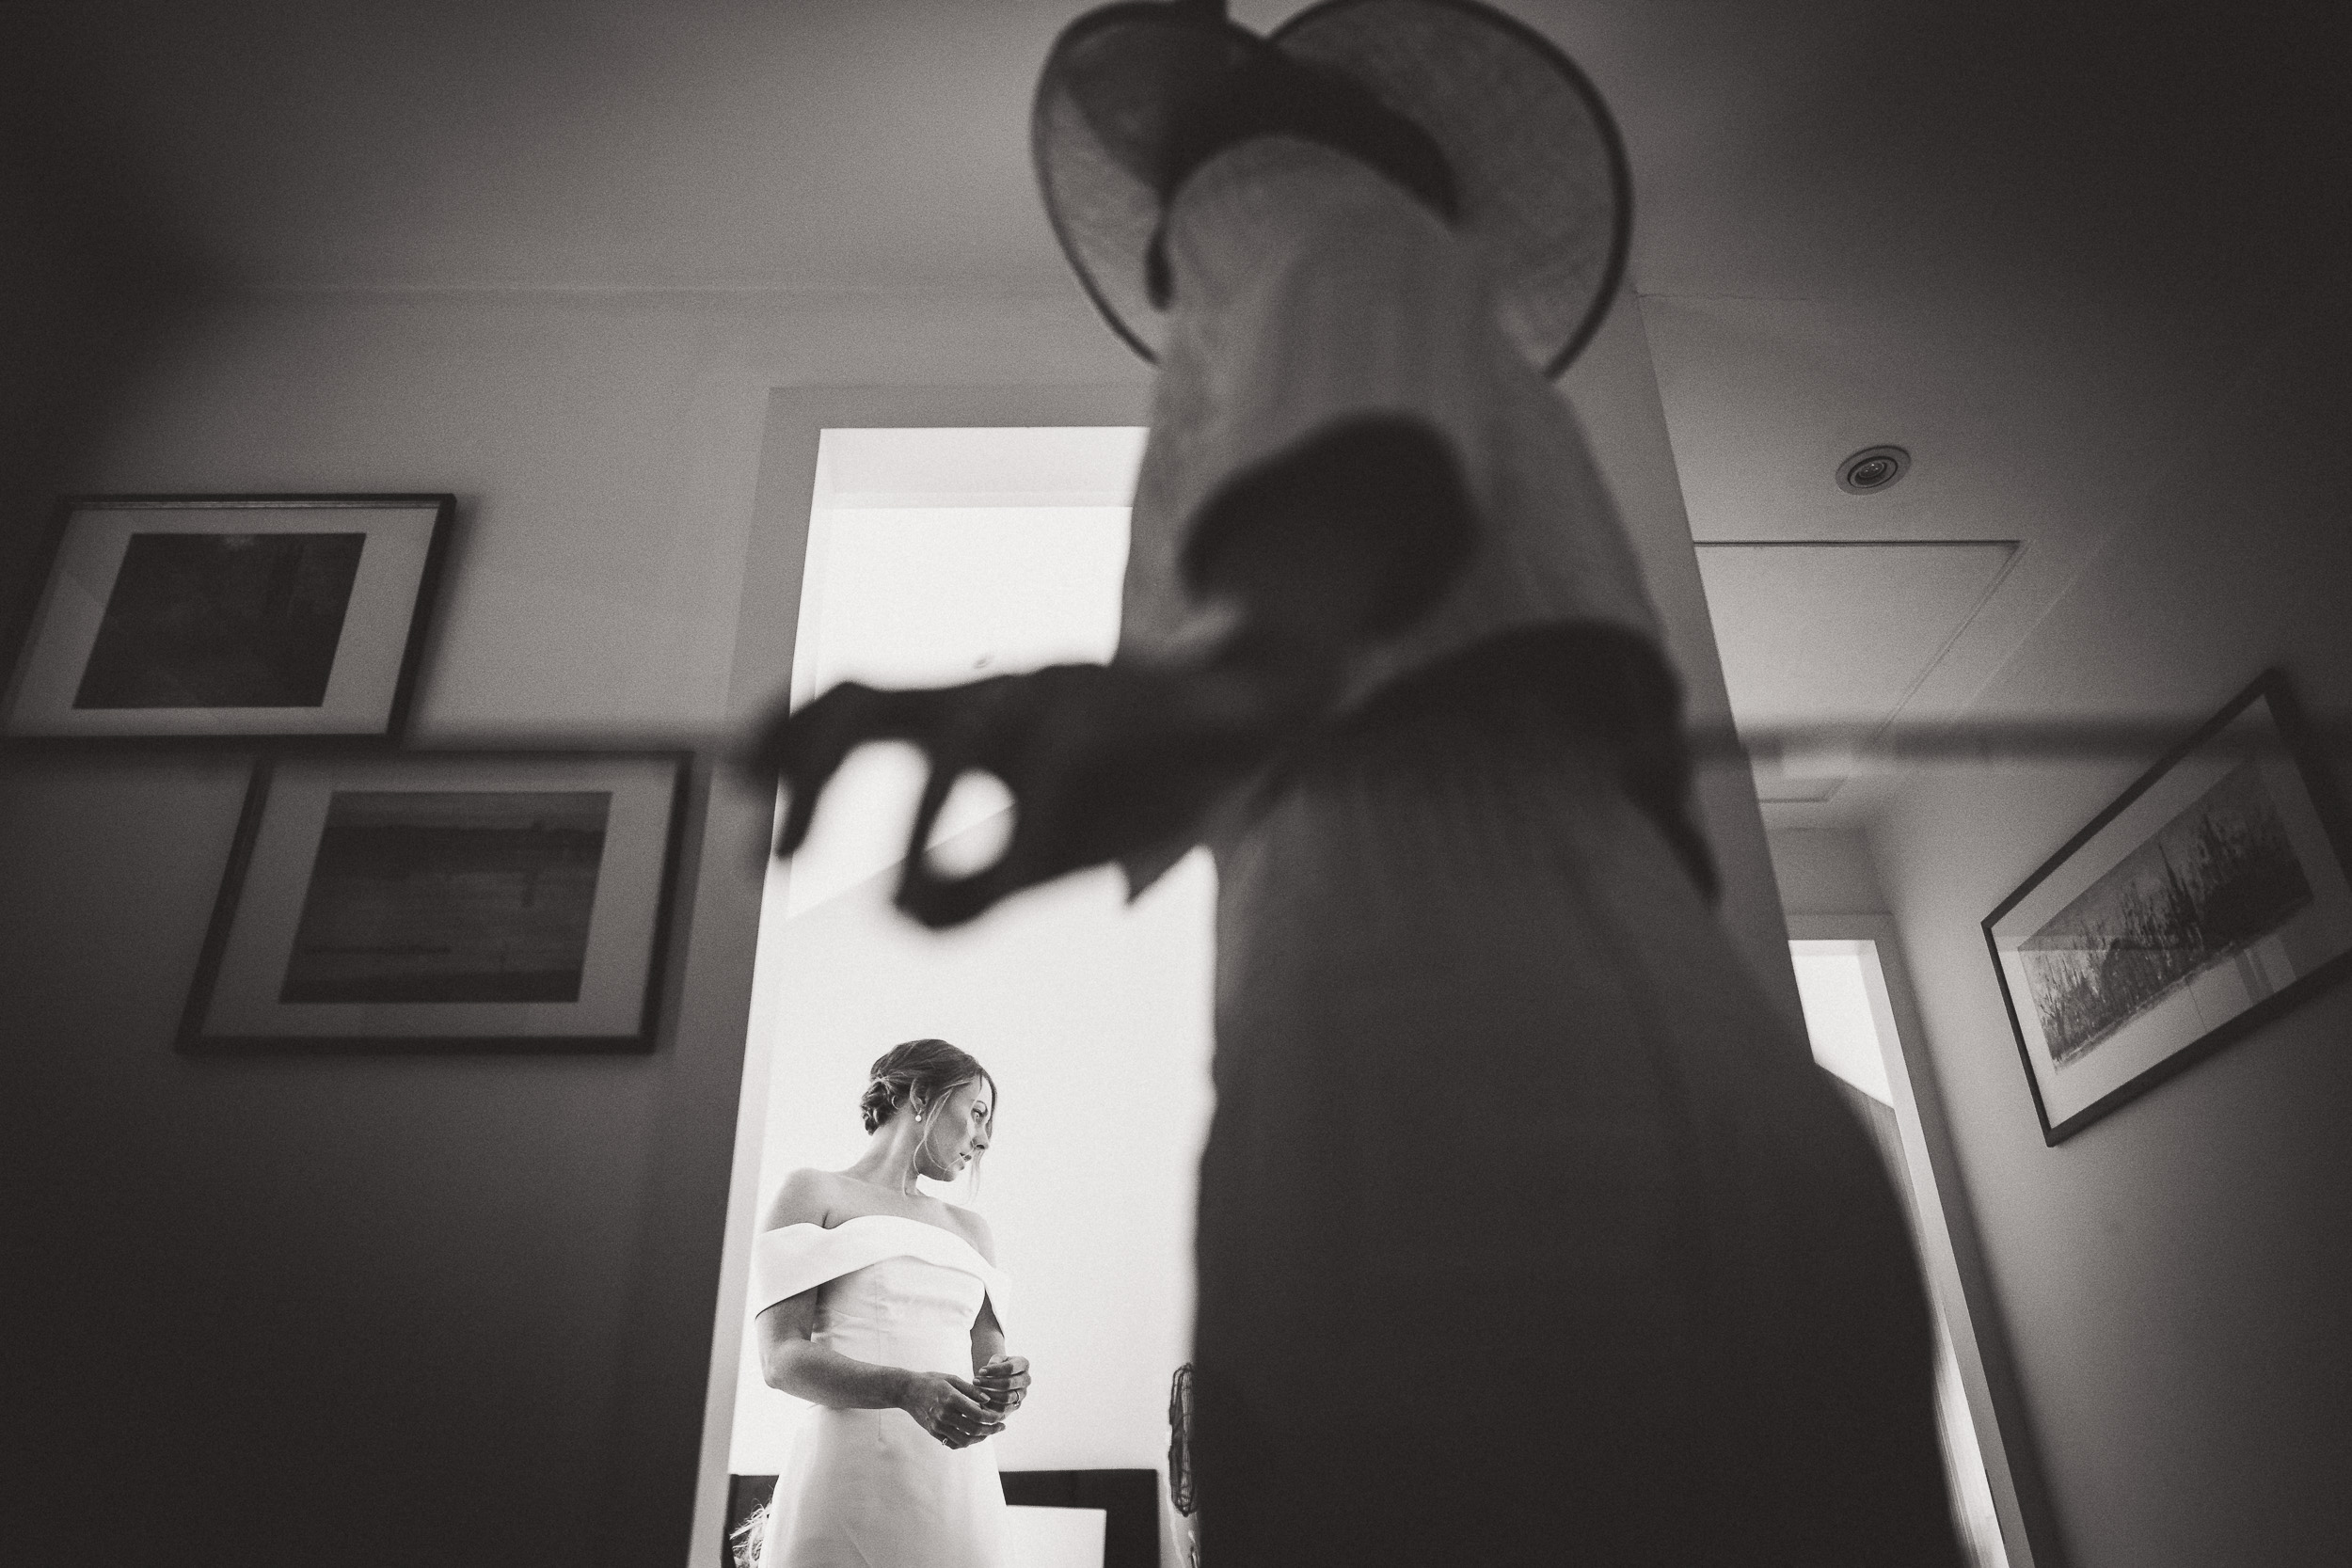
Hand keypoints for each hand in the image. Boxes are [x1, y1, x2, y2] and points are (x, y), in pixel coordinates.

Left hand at [742, 661, 1299, 927]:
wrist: (1261, 708)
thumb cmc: (1149, 773)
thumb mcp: (1055, 848)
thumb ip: (982, 884)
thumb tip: (899, 916)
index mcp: (968, 715)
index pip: (851, 698)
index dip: (782, 732)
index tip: (733, 782)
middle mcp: (995, 690)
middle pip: (870, 697)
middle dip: (808, 773)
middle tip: (771, 862)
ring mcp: (1055, 689)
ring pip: (958, 733)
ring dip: (910, 820)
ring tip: (887, 898)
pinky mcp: (1119, 706)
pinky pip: (1052, 765)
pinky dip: (1017, 837)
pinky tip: (1013, 888)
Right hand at [898, 1371, 1005, 1448]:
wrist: (907, 1391)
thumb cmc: (932, 1381)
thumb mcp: (952, 1379)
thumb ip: (971, 1390)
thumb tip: (988, 1400)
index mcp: (951, 1399)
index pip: (977, 1415)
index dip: (992, 1418)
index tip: (1001, 1417)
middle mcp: (944, 1414)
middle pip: (974, 1429)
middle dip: (991, 1430)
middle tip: (1001, 1427)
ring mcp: (938, 1425)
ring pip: (965, 1440)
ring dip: (980, 1438)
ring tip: (989, 1432)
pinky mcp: (933, 1432)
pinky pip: (952, 1443)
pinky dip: (965, 1442)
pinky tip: (973, 1436)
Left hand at [974, 1354, 1030, 1415]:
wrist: (1001, 1376)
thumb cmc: (997, 1365)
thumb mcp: (996, 1359)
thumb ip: (993, 1363)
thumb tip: (984, 1372)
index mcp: (1023, 1364)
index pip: (1010, 1368)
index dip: (994, 1370)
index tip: (980, 1371)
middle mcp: (1026, 1379)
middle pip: (1008, 1383)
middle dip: (990, 1383)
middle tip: (975, 1381)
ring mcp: (1023, 1393)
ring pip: (1007, 1397)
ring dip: (989, 1395)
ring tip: (977, 1391)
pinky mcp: (1017, 1405)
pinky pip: (1004, 1408)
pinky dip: (991, 1405)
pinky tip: (981, 1399)